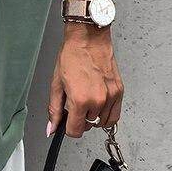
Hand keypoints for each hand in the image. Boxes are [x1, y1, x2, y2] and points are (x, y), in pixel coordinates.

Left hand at [47, 23, 123, 137]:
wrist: (88, 39)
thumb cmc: (72, 56)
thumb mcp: (56, 84)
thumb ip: (54, 110)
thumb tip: (52, 128)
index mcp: (80, 100)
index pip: (76, 131)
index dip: (68, 128)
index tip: (67, 121)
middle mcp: (98, 100)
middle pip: (88, 126)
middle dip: (80, 118)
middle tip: (75, 103)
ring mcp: (111, 97)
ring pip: (101, 122)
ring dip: (93, 116)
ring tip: (87, 100)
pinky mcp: (119, 92)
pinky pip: (114, 115)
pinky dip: (106, 114)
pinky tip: (98, 104)